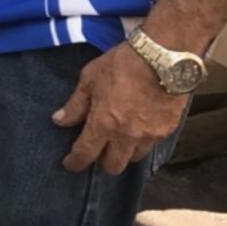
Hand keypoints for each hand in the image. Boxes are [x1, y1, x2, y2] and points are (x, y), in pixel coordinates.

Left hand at [53, 43, 189, 174]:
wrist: (163, 59)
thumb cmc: (121, 64)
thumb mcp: (90, 79)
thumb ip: (75, 104)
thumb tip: (60, 120)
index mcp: (104, 124)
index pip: (86, 153)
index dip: (75, 162)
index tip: (70, 164)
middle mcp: (127, 136)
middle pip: (113, 166)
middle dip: (103, 161)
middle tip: (98, 149)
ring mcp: (149, 136)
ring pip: (133, 158)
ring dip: (124, 153)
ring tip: (118, 139)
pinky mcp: (167, 131)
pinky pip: (150, 145)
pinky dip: (141, 141)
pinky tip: (137, 127)